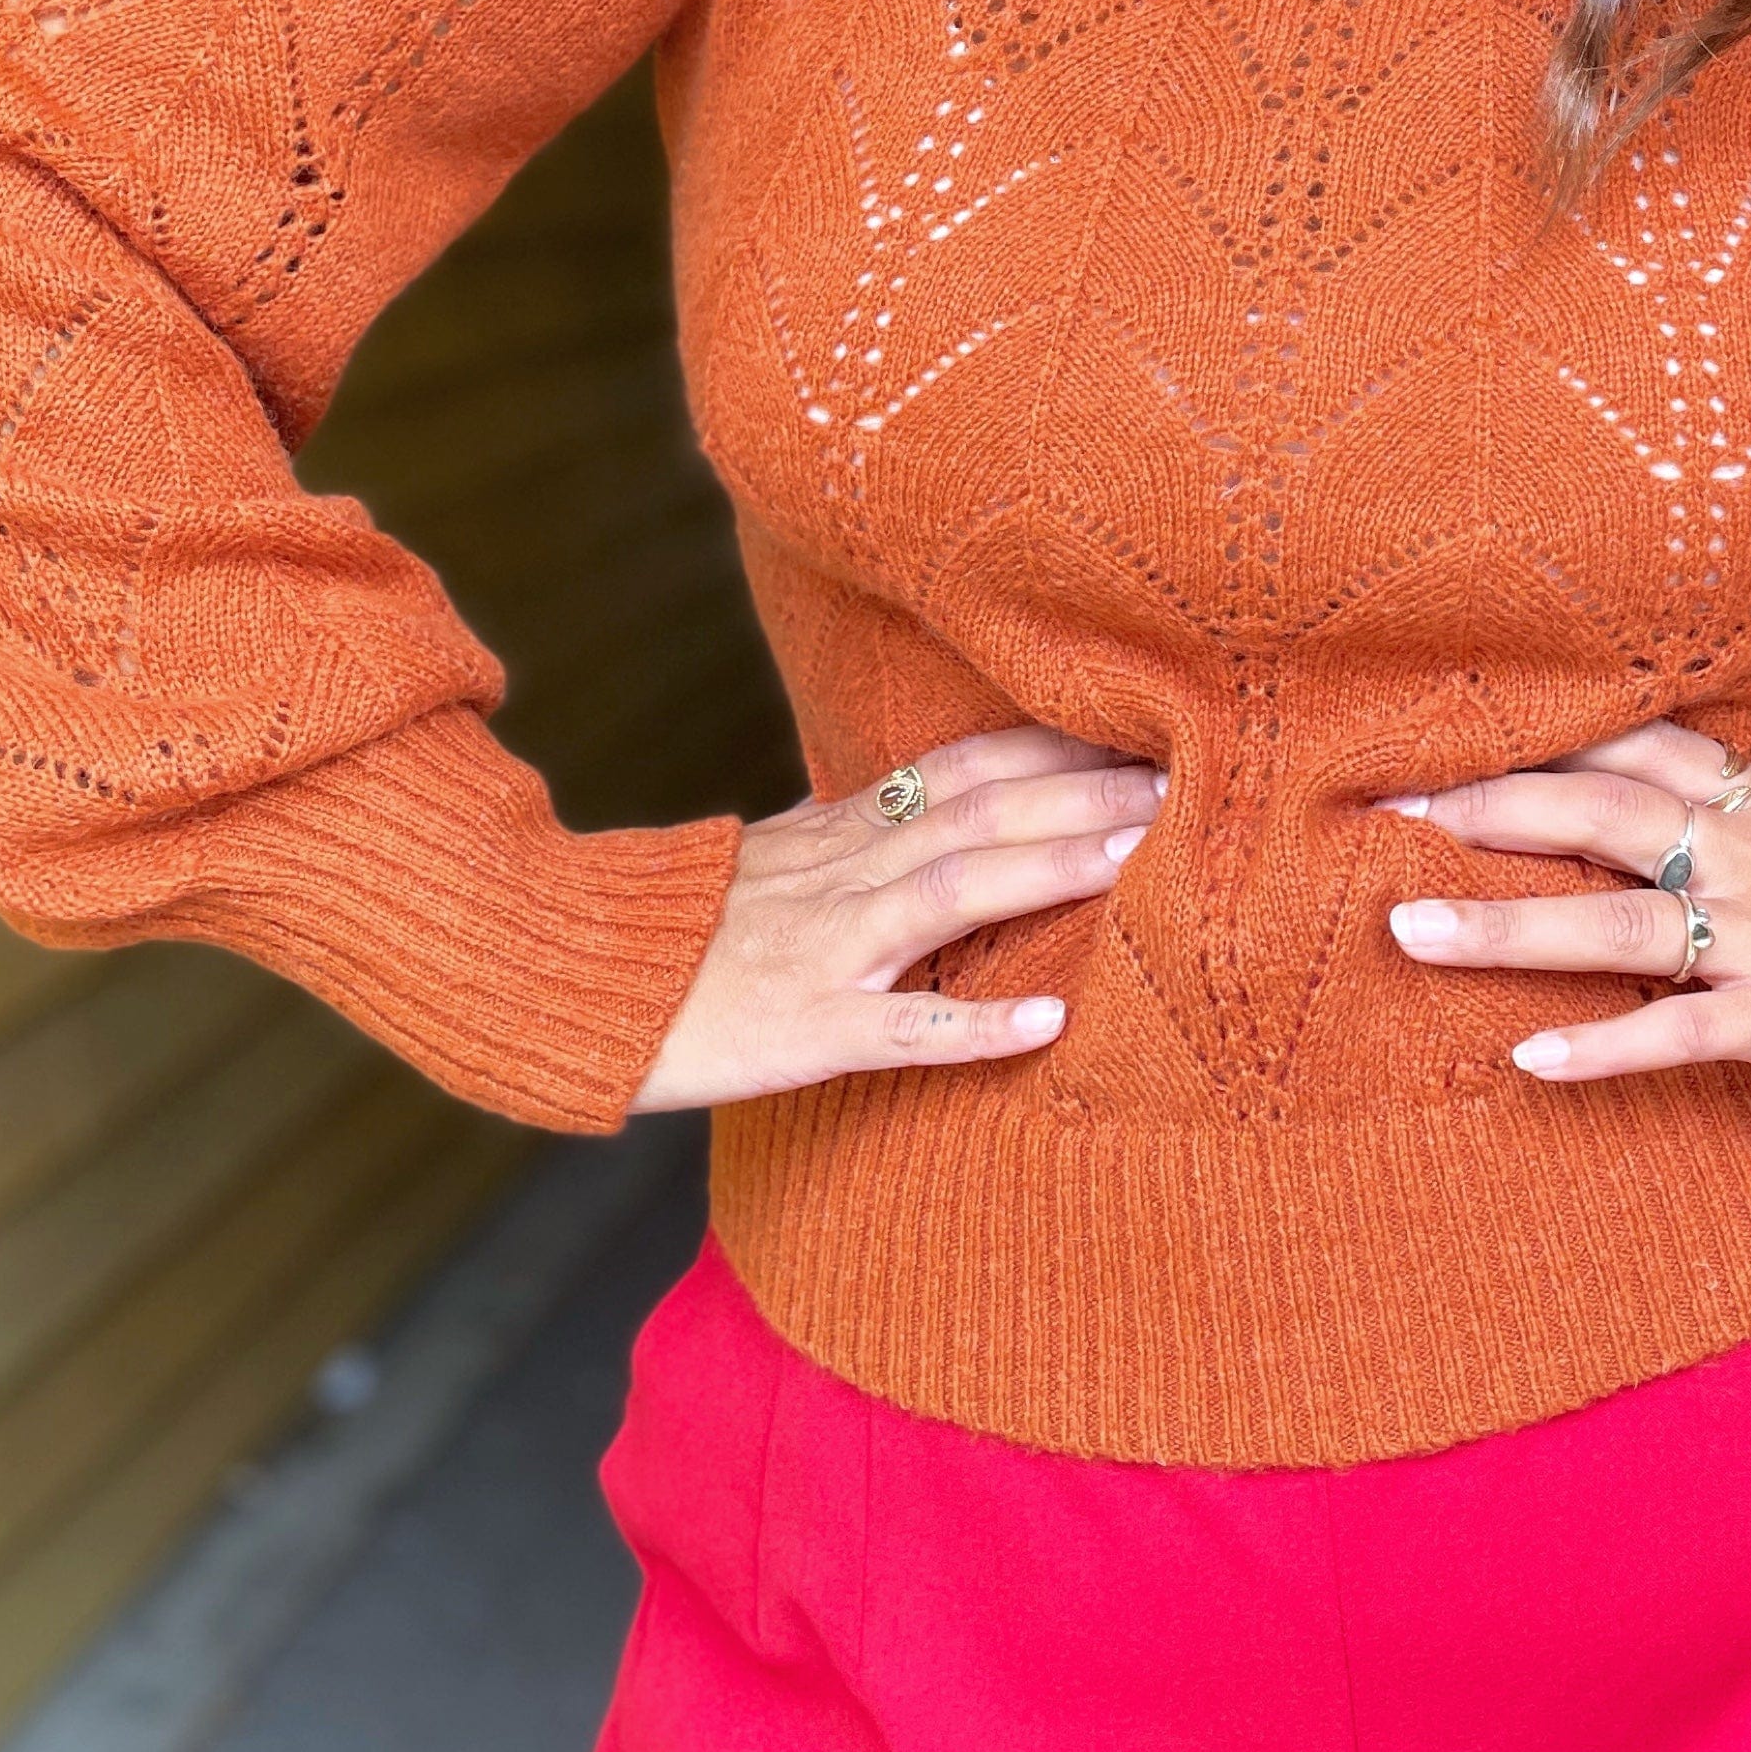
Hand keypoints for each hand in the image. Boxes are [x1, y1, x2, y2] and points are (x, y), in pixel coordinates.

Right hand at [632, 725, 1161, 1111]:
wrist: (566, 980)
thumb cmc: (670, 929)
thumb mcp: (766, 858)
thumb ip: (845, 829)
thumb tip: (916, 797)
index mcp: (840, 834)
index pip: (962, 766)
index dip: (1053, 742)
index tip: (1140, 722)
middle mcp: (844, 875)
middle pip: (980, 811)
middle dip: (1083, 790)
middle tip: (1185, 777)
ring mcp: (828, 951)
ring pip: (952, 892)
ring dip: (1051, 869)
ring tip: (1141, 857)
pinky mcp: (806, 1030)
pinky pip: (900, 1027)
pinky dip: (976, 1025)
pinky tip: (1050, 1023)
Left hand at [1383, 707, 1750, 1082]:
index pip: (1645, 743)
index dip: (1553, 730)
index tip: (1460, 724)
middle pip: (1599, 809)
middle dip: (1487, 803)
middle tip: (1382, 803)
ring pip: (1612, 919)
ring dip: (1502, 924)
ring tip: (1405, 927)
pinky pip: (1675, 1033)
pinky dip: (1601, 1048)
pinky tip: (1526, 1060)